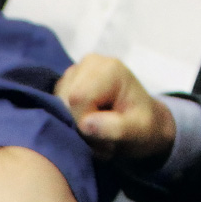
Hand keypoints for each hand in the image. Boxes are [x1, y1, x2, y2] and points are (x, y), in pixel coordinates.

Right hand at [57, 55, 176, 166]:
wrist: (145, 124)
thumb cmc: (144, 128)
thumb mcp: (139, 132)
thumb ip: (116, 128)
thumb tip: (86, 124)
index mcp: (109, 69)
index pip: (78, 98)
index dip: (85, 123)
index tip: (105, 138)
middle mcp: (90, 63)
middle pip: (64, 100)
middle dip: (78, 126)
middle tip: (102, 138)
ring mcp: (75, 71)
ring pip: (56, 104)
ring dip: (73, 125)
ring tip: (98, 131)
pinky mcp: (66, 83)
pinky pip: (55, 106)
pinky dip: (69, 121)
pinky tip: (88, 124)